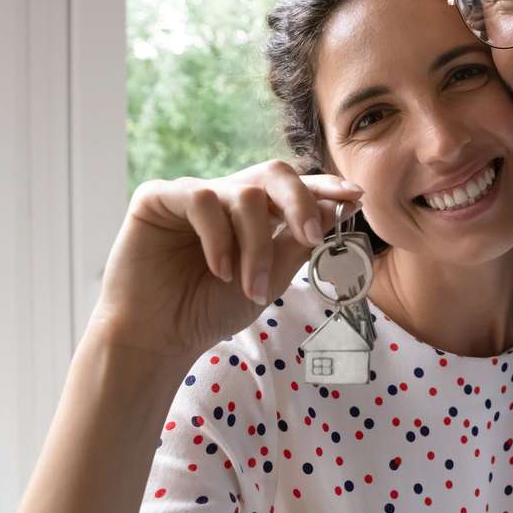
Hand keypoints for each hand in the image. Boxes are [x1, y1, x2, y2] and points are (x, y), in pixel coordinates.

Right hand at [88, 160, 364, 359]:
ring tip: (251, 287)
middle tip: (313, 237)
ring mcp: (193, 194)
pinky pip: (202, 199)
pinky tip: (218, 270)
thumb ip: (298, 243)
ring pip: (245, 194)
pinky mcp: (158, 197)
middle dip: (301, 202)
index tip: (355, 196)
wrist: (159, 338)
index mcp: (256, 213)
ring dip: (256, 245)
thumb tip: (337, 206)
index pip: (295, 188)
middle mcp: (226, 197)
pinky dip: (219, 238)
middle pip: (275, 173)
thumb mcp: (269, 278)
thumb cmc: (210, 310)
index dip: (325, 188)